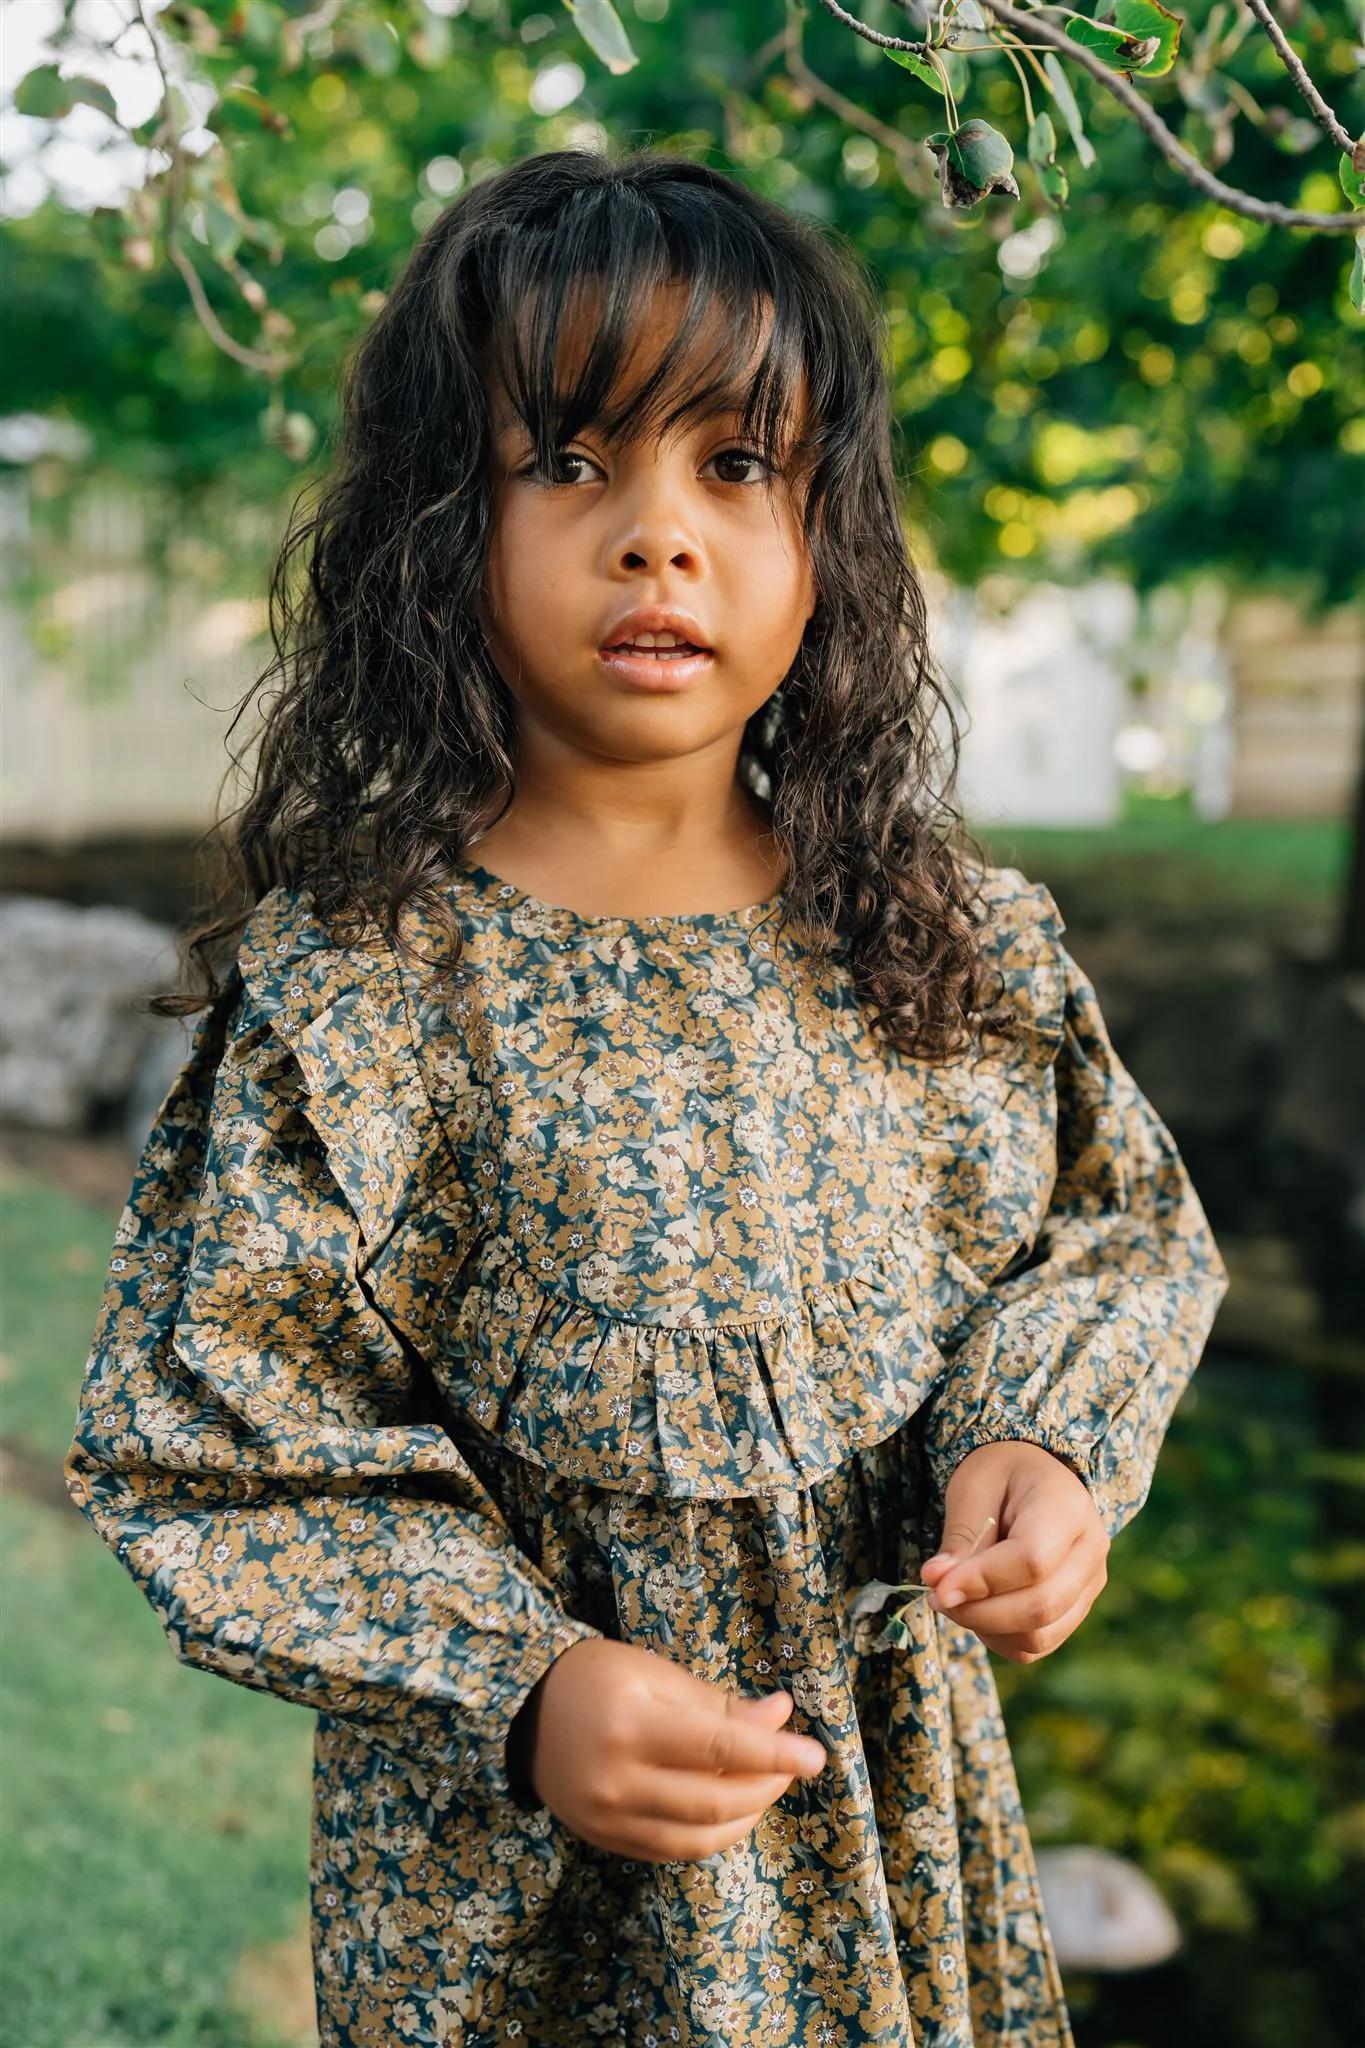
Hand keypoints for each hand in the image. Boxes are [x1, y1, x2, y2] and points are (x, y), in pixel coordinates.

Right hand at [509, 1636, 827, 1860]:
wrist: (523, 1710)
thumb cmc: (595, 1676)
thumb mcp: (655, 1673)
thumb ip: (717, 1704)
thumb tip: (781, 1717)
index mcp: (631, 1727)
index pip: (719, 1749)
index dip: (773, 1754)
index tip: (816, 1756)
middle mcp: (617, 1781)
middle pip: (713, 1802)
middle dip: (766, 1785)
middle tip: (792, 1764)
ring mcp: (607, 1819)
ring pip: (697, 1838)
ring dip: (745, 1817)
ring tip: (767, 1786)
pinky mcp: (604, 1840)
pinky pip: (671, 1850)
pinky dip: (711, 1836)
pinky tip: (730, 1812)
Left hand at [919, 1440, 1109, 1662]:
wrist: (1035, 1476)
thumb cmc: (1002, 1474)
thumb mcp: (974, 1487)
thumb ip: (961, 1538)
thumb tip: (939, 1585)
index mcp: (1068, 1508)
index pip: (1031, 1561)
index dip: (982, 1582)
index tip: (936, 1588)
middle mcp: (1090, 1551)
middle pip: (1040, 1607)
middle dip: (979, 1613)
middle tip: (937, 1597)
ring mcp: (1090, 1584)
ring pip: (1040, 1635)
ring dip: (987, 1629)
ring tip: (957, 1599)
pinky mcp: (1078, 1609)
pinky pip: (1038, 1645)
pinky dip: (1001, 1638)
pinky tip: (980, 1609)